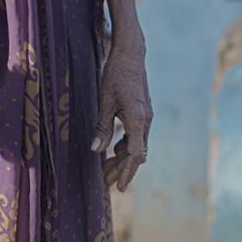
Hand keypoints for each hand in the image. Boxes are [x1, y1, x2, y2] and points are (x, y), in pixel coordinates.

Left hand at [91, 37, 152, 191]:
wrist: (130, 54)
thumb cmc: (116, 75)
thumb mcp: (105, 101)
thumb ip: (102, 127)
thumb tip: (96, 151)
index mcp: (138, 120)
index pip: (135, 154)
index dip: (127, 172)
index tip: (120, 187)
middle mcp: (146, 121)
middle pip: (136, 154)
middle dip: (122, 170)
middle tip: (107, 184)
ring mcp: (146, 116)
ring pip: (137, 145)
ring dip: (123, 159)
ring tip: (106, 170)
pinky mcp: (142, 112)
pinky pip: (136, 136)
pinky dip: (125, 146)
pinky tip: (113, 150)